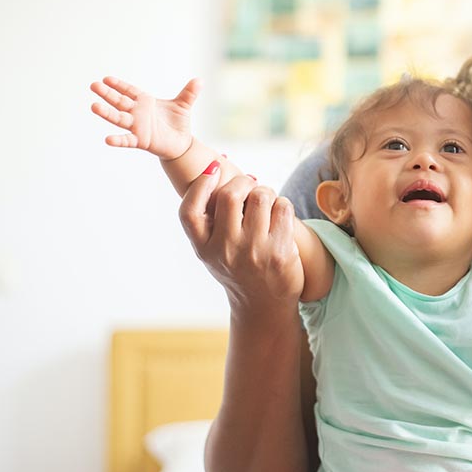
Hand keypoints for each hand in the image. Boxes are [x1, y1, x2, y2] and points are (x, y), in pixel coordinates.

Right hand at [90, 76, 199, 159]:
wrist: (182, 143)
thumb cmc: (177, 122)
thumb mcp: (183, 105)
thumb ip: (189, 93)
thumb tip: (200, 80)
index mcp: (145, 102)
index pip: (129, 91)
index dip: (119, 85)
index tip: (106, 79)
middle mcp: (137, 113)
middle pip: (119, 102)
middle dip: (107, 94)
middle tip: (94, 85)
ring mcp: (137, 126)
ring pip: (119, 118)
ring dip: (107, 113)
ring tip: (93, 106)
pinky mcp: (141, 140)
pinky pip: (127, 140)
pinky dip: (118, 140)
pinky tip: (107, 139)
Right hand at [179, 163, 304, 325]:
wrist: (263, 305)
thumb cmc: (238, 269)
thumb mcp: (213, 250)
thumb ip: (211, 219)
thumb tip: (217, 166)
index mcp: (204, 248)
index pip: (189, 213)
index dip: (199, 186)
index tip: (213, 170)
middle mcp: (226, 250)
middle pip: (229, 197)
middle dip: (243, 183)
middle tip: (249, 188)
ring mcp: (254, 251)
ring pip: (261, 197)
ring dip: (266, 192)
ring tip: (266, 203)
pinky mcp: (280, 252)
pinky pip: (283, 208)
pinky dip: (282, 204)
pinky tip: (279, 215)